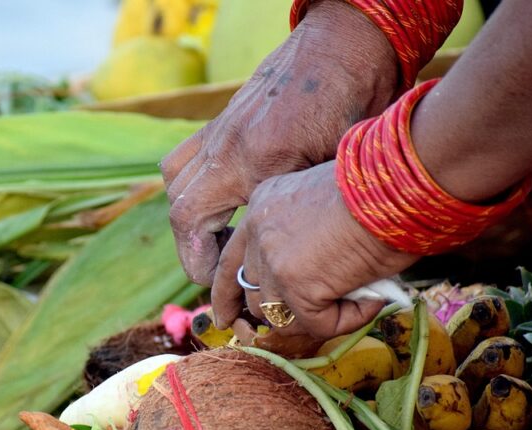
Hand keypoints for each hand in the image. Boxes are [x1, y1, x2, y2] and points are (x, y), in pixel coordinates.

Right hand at [160, 0, 396, 284]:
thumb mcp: (340, 165)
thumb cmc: (356, 102)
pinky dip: (190, 183)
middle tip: (217, 270)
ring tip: (217, 237)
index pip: (194, 225)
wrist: (345, 43)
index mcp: (254, 162)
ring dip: (189, 217)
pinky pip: (186, 156)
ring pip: (175, 182)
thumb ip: (307, 206)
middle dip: (192, 249)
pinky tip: (218, 197)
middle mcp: (226, 146)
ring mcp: (220, 129)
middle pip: (180, 210)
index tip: (219, 282)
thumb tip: (294, 253)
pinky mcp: (225, 119)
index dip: (198, 263)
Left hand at [211, 162, 416, 338]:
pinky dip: (348, 320)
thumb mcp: (324, 203)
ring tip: (355, 298)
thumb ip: (307, 236)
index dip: (227, 294)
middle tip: (302, 324)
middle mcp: (259, 233)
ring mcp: (275, 262)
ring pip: (280, 316)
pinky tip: (371, 299)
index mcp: (262, 207)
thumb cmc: (380, 187)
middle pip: (251, 294)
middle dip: (270, 316)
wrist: (399, 184)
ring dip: (316, 318)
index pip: (230, 261)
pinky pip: (318, 326)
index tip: (227, 316)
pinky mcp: (299, 287)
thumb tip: (316, 279)